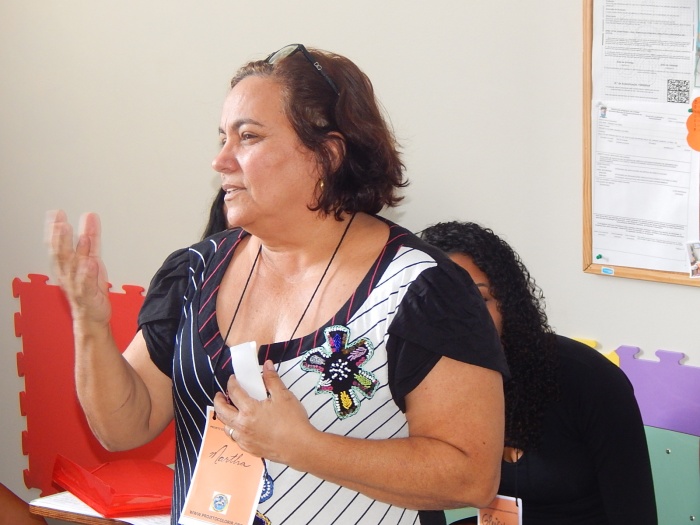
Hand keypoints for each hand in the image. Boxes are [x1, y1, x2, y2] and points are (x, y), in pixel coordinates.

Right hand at [46, 210, 111, 324]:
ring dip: (76, 253)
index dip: (56, 230)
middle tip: (62, 223)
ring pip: (74, 268)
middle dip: (61, 239)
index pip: (58, 245)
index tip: (56, 214)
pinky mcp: (89, 295)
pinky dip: (87, 274)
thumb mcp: (92, 257)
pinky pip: (87, 284)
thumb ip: (91, 237)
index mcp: (67, 265)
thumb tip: (90, 216)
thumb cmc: (89, 286)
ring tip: (80, 238)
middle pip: (62, 255)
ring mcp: (77, 285)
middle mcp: (68, 274)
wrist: (92, 316)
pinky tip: (90, 263)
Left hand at [213, 360, 314, 462]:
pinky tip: (242, 426)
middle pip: (221, 411)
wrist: (300, 446)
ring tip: (230, 410)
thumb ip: (272, 379)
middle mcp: (242, 425)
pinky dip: (234, 430)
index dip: (231, 383)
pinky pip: (235, 438)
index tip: (233, 379)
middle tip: (220, 395)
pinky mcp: (249, 449)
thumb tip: (267, 366)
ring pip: (226, 427)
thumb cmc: (293, 423)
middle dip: (218, 401)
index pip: (234, 392)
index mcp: (249, 410)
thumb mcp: (284, 396)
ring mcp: (244, 439)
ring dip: (225, 417)